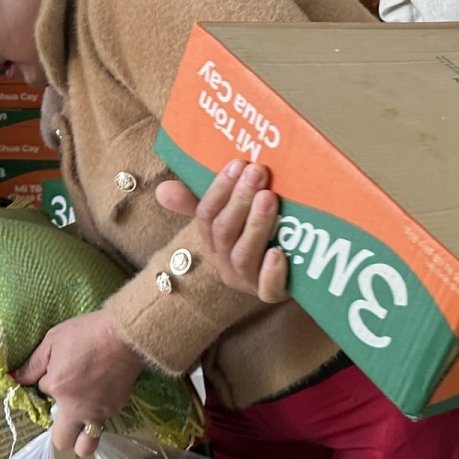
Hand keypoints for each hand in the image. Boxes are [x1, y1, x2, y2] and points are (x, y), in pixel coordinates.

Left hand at [16, 310, 146, 456]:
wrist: (127, 334)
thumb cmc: (87, 333)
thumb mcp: (53, 340)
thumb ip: (33, 364)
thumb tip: (17, 378)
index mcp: (58, 389)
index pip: (42, 396)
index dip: (46, 383)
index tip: (55, 371)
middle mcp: (78, 409)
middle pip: (63, 442)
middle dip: (59, 432)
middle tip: (63, 412)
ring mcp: (100, 412)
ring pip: (87, 443)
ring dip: (81, 436)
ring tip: (82, 416)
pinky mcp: (117, 407)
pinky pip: (103, 423)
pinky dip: (98, 415)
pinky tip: (101, 394)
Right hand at [155, 161, 289, 303]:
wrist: (296, 272)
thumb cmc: (259, 235)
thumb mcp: (232, 215)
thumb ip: (200, 200)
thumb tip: (162, 189)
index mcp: (212, 242)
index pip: (206, 215)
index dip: (220, 189)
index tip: (238, 163)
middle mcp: (225, 262)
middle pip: (224, 231)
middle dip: (240, 199)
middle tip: (257, 172)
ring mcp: (247, 280)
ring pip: (243, 255)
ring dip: (255, 225)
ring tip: (269, 198)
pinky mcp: (272, 294)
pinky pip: (267, 288)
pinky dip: (272, 272)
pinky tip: (279, 252)